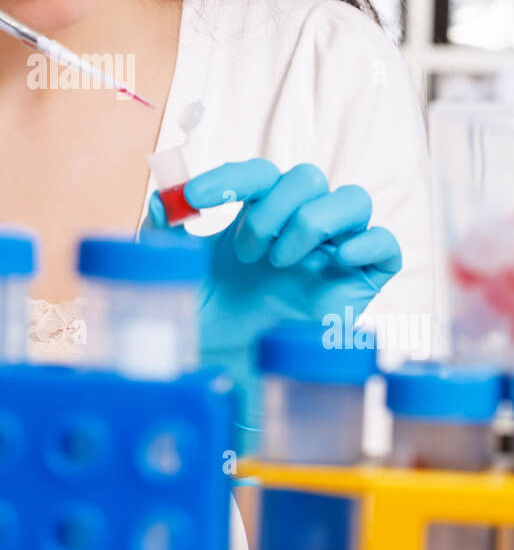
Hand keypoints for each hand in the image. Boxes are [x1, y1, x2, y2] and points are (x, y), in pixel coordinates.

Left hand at [141, 160, 401, 448]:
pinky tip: (332, 262)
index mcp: (259, 216)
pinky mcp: (363, 284)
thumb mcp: (178, 273)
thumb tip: (163, 197)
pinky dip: (366, 242)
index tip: (194, 200)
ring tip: (280, 262)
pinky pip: (386, 244)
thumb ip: (165, 233)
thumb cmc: (206, 320)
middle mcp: (300, 228)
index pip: (259, 174)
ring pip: (353, 199)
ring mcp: (334, 254)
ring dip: (313, 220)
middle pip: (308, 176)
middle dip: (273, 207)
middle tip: (245, 253)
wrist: (228, 375)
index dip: (229, 178)